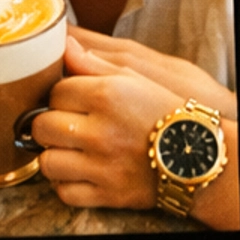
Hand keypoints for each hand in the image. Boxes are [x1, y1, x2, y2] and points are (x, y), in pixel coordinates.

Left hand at [32, 38, 238, 227]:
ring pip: (48, 162)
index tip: (72, 103)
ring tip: (68, 150)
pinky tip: (77, 173)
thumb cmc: (165, 112)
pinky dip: (66, 185)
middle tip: (65, 126)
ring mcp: (102, 165)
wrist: (196, 155)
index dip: (61, 97)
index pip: (55, 93)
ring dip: (54, 157)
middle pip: (43, 127)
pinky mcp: (107, 194)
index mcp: (105, 95)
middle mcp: (100, 131)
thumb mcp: (135, 77)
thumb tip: (65, 45)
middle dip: (50, 125)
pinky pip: (65, 193)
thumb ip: (94, 63)